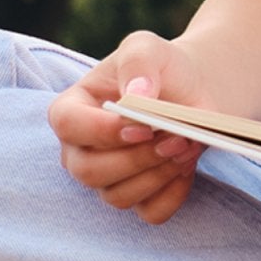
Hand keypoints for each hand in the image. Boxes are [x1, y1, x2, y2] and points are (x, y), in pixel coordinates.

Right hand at [48, 31, 207, 225]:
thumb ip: (138, 64)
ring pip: (117, 196)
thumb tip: (137, 94)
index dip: (102, 131)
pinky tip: (187, 167)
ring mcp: (106, 178)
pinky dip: (172, 194)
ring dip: (157, 175)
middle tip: (176, 137)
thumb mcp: (147, 48)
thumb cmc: (161, 68)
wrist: (193, 89)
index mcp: (72, 109)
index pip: (67, 125)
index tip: (143, 125)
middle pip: (89, 171)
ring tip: (187, 145)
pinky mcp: (138, 195)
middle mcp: (80, 150)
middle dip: (137, 158)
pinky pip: (150, 213)